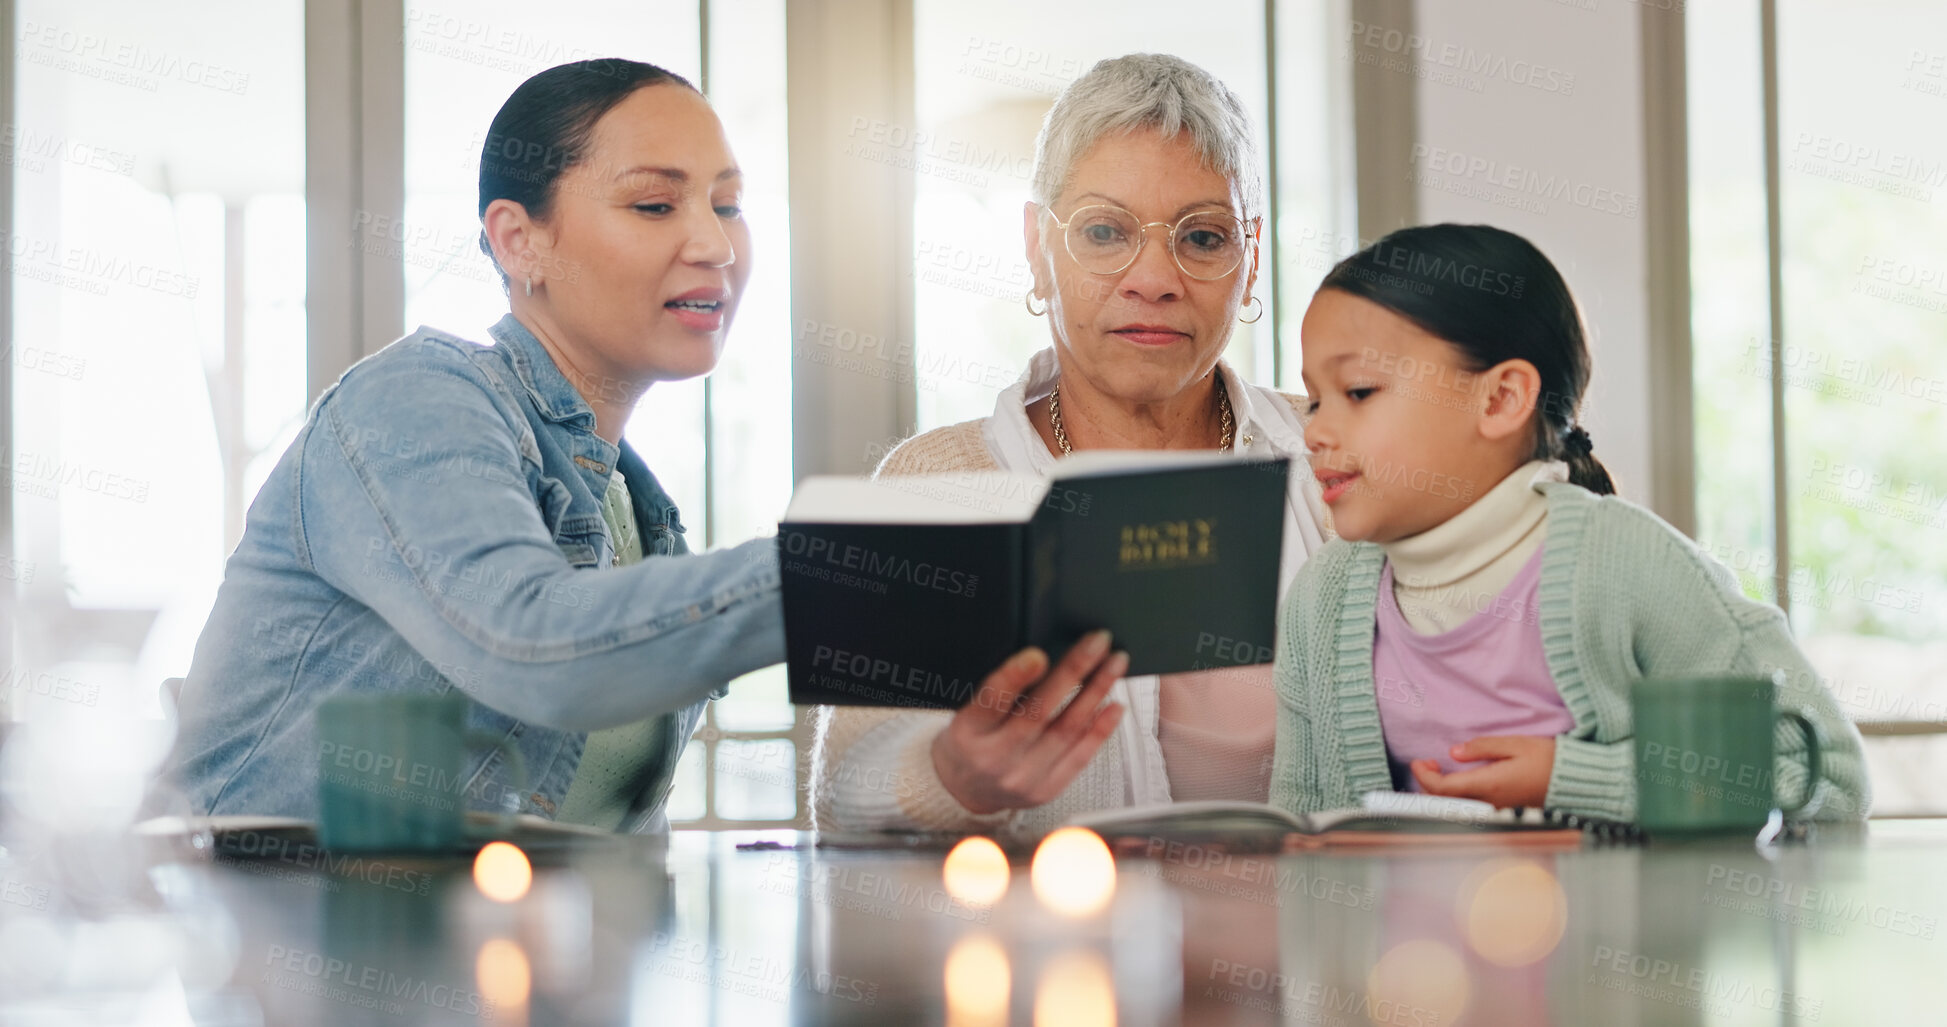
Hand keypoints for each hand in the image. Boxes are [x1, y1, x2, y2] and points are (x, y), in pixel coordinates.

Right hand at [931, 630, 1128, 814]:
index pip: (991, 701)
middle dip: (1073, 672)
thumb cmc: (971, 741)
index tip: (1038, 655)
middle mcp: (995, 758)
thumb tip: (1042, 657)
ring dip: (1096, 692)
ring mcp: (1023, 777)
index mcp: (969, 731)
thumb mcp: (969, 710)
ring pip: (1067, 730)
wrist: (966, 790)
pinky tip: (1114, 705)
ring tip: (1113, 665)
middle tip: (1096, 643)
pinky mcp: (1047, 789)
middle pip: (1039, 712)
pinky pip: (1080, 756)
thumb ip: (1000, 687)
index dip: (1015, 676)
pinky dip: (1100, 728)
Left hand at [1410, 735, 1555, 807]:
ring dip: (1439, 791)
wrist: (1574, 781)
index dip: (1425, 777)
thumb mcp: (1515, 744)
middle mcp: (1489, 802)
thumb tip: (1453, 752)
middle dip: (1427, 785)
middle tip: (1425, 763)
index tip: (1419, 760)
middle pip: (1445, 803)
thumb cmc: (1548, 759)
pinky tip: (1455, 780)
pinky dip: (1453, 796)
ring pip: (1455, 807)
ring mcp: (1496, 808)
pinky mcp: (1502, 808)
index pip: (1444, 789)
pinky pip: (1469, 807)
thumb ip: (1482, 748)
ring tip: (1437, 768)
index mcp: (1490, 785)